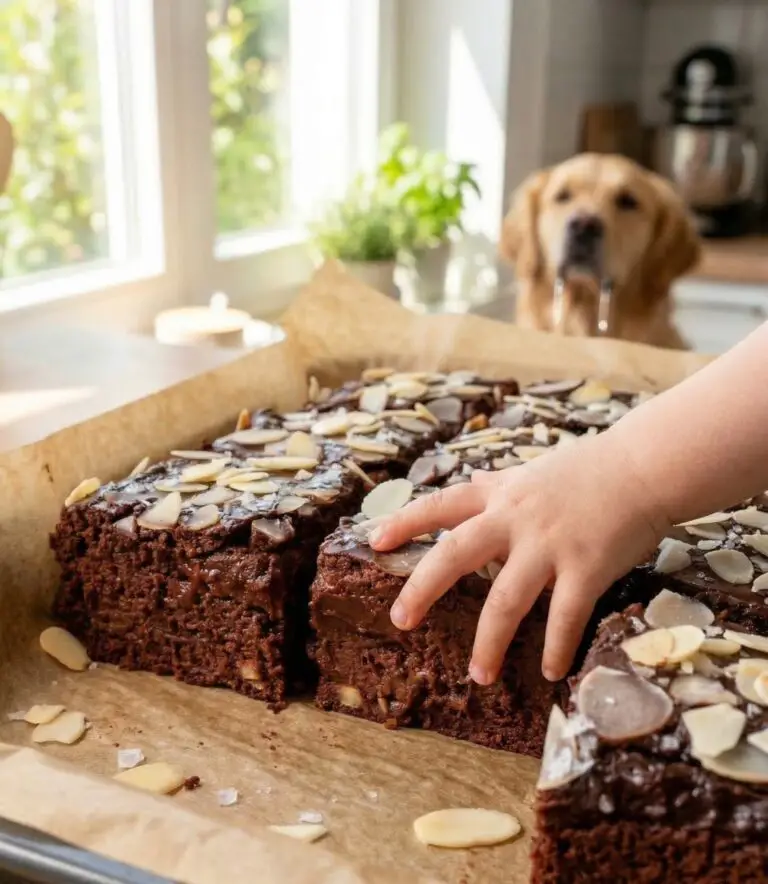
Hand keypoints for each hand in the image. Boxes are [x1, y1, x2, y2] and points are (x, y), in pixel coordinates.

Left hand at [369, 432, 668, 683]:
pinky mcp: (585, 568)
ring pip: (506, 599)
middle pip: (455, 554)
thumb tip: (466, 484)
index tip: (375, 543)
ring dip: (488, 642)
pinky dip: (555, 647)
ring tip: (478, 675)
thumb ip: (497, 485)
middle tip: (400, 620)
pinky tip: (549, 671)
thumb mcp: (530, 472)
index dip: (405, 523)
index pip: (441, 505)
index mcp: (500, 495)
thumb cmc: (587, 469)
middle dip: (422, 588)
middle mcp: (515, 519)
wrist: (642, 467)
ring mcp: (549, 545)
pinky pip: (564, 616)